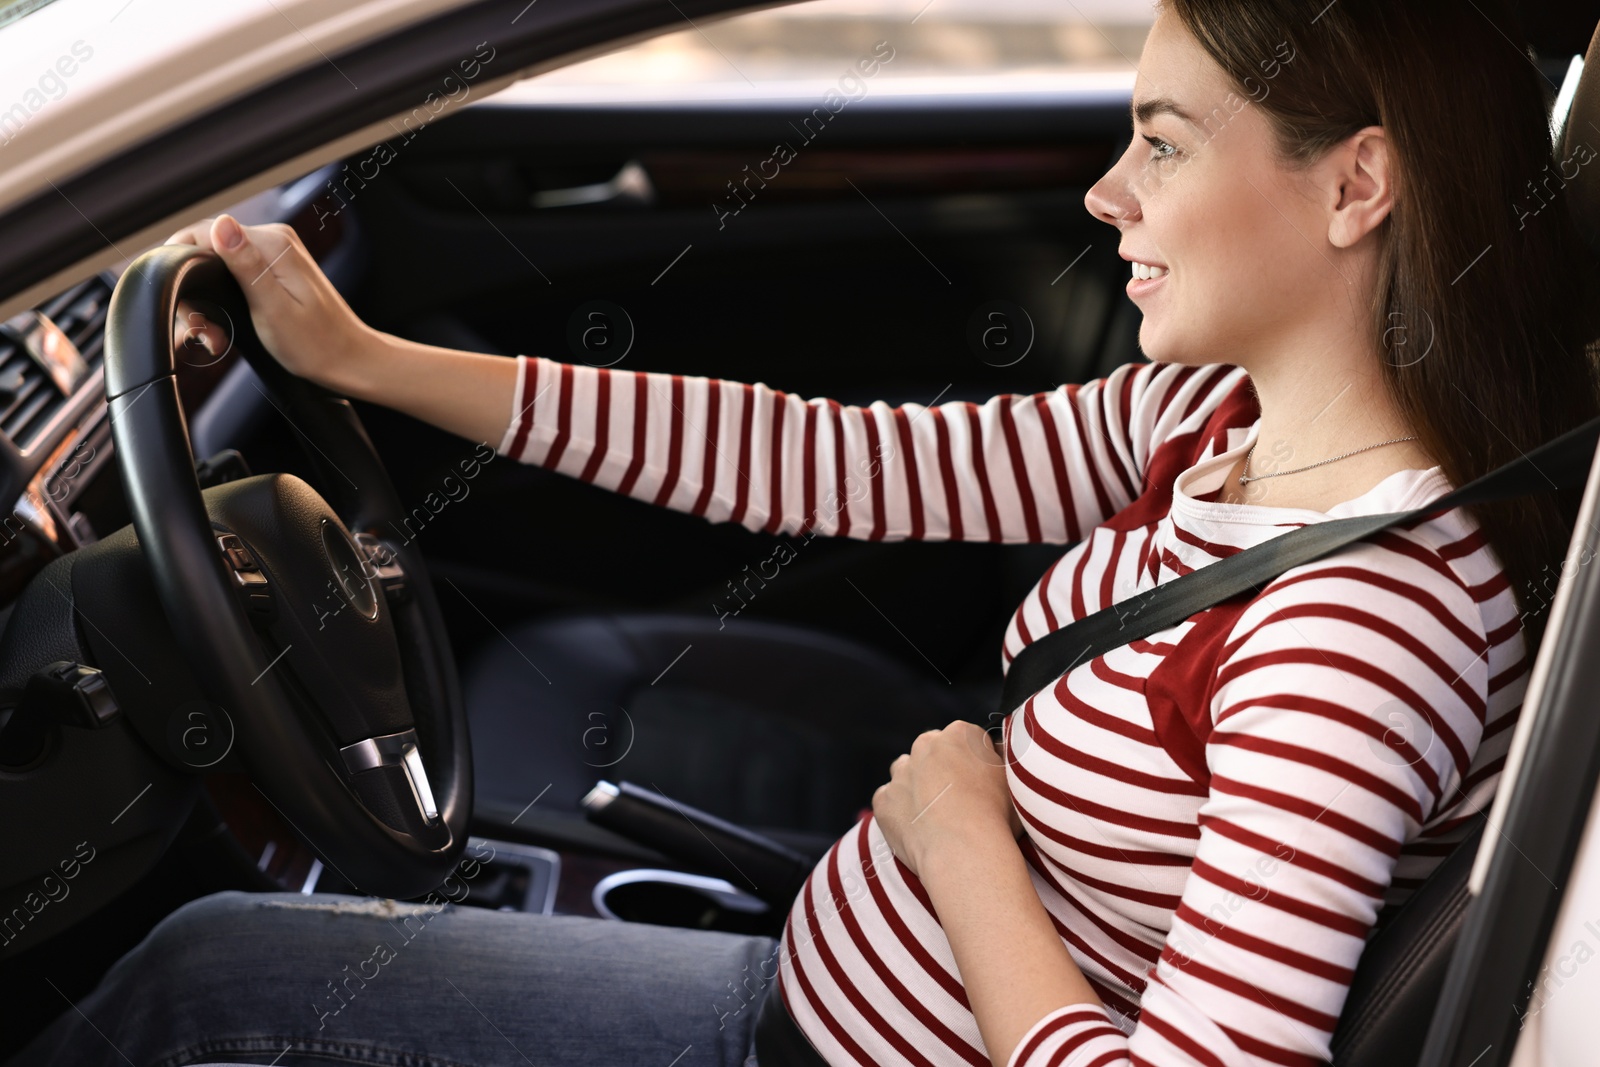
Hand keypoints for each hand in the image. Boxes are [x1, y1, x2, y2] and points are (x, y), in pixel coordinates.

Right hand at [165, 214, 380, 391]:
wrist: (348, 359)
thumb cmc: (315, 344)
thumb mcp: (272, 308)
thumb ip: (245, 266)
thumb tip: (220, 224)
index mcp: (272, 244)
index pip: (201, 232)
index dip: (182, 268)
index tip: (189, 310)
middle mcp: (274, 239)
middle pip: (205, 250)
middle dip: (196, 293)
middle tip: (206, 334)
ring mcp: (276, 252)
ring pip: (217, 265)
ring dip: (209, 301)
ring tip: (215, 337)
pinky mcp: (276, 268)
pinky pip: (235, 274)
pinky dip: (224, 300)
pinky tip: (226, 327)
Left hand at [872, 719, 1022, 878]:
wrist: (964, 852)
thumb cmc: (996, 817)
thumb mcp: (1013, 780)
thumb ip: (1001, 759)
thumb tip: (996, 752)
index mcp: (959, 735)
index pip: (965, 739)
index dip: (974, 761)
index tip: (980, 782)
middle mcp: (925, 746)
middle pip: (931, 751)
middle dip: (940, 769)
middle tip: (956, 800)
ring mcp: (900, 773)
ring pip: (905, 772)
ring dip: (916, 786)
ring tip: (934, 815)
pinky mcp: (883, 800)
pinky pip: (888, 801)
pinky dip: (899, 812)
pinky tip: (917, 829)